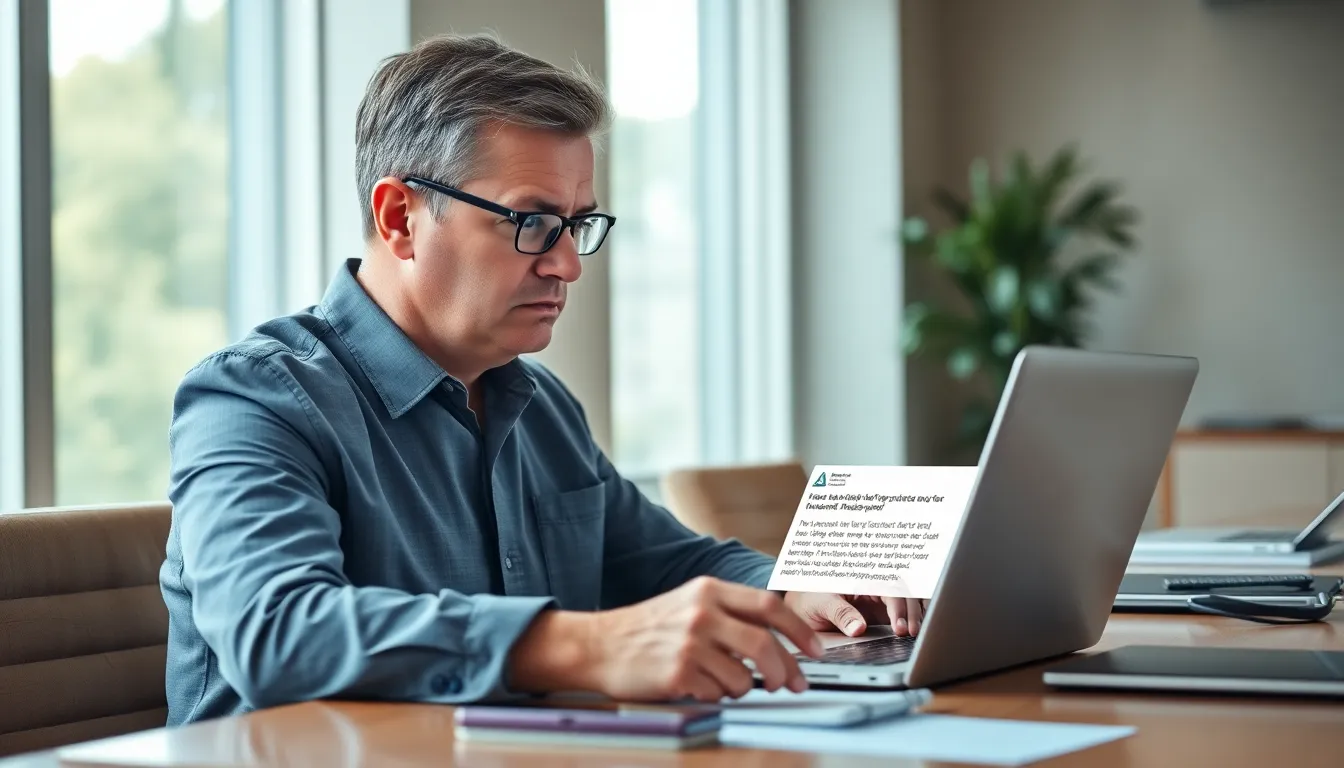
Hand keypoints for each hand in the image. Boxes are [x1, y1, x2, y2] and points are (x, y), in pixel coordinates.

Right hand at [554, 576, 824, 701]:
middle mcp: (702, 613)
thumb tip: (779, 639)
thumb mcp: (690, 601)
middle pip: (765, 644)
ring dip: (744, 688)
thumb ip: (730, 611)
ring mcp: (689, 643)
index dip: (799, 630)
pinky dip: (716, 696)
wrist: (601, 644)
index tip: (815, 650)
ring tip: (728, 684)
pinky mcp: (678, 672)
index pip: (769, 606)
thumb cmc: (649, 627)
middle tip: (790, 683)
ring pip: (744, 676)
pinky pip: (717, 693)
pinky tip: (699, 687)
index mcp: (709, 590)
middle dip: (785, 670)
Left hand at [784, 592, 927, 636]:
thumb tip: (859, 628)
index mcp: (862, 578)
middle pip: (903, 593)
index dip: (898, 606)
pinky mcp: (880, 613)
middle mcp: (874, 586)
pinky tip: (913, 632)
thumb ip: (840, 614)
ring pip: (907, 601)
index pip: (889, 588)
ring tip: (915, 635)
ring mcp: (879, 599)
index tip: (899, 626)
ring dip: (914, 615)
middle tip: (910, 633)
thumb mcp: (821, 604)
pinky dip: (910, 620)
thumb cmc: (808, 599)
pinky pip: (901, 613)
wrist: (800, 607)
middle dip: (910, 612)